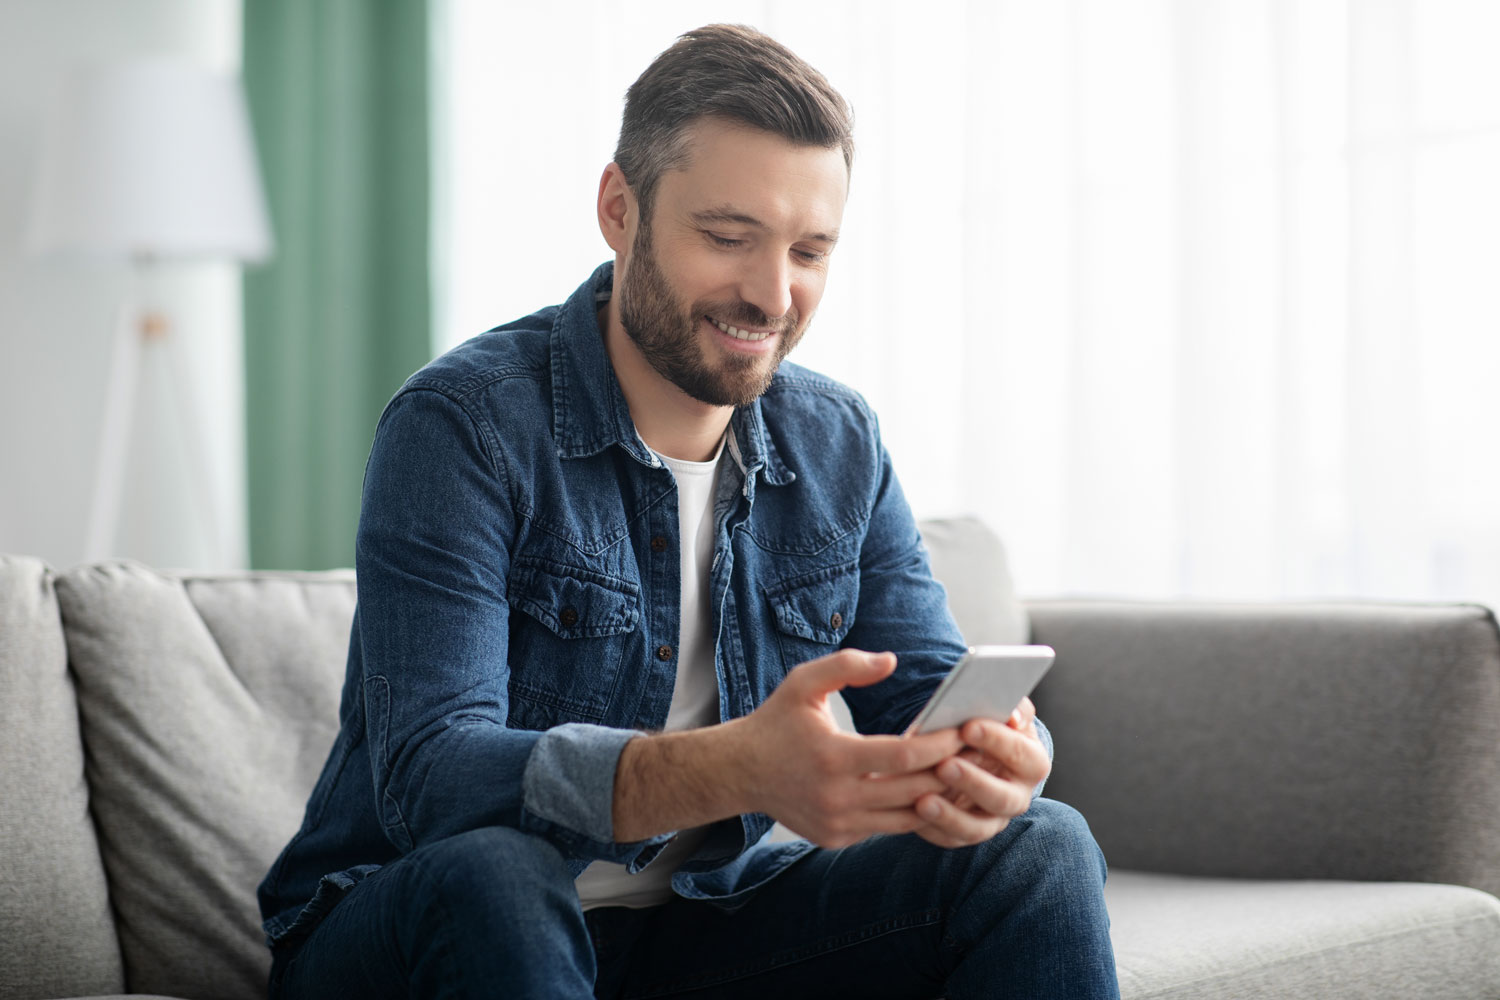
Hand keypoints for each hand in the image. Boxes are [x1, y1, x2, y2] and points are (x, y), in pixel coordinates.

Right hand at [731, 649, 965, 848]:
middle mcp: (837, 797)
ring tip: (963, 774)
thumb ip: (847, 666)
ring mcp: (837, 823)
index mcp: (833, 757)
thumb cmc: (776, 721)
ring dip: (937, 797)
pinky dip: (908, 811)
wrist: (739, 771)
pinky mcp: (836, 837)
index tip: (965, 729)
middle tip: (979, 753)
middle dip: (950, 771)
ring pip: (906, 819)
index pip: (904, 756)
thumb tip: (892, 660)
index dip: (941, 744)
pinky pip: (885, 827)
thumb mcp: (804, 682)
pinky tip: (928, 791)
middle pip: (914, 790)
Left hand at [911, 697, 1050, 848]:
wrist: (970, 752)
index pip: (1022, 754)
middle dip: (973, 781)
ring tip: (923, 801)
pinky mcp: (966, 834)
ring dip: (950, 815)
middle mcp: (1017, 796)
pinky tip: (913, 813)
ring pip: (977, 828)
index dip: (997, 740)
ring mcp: (993, 820)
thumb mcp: (999, 710)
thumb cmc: (984, 725)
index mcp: (1031, 762)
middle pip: (1002, 798)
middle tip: (944, 765)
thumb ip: (1008, 705)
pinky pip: (951, 838)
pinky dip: (933, 828)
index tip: (968, 726)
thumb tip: (1012, 714)